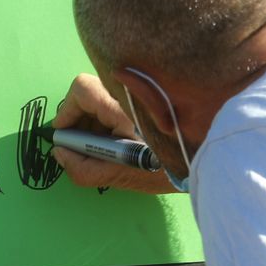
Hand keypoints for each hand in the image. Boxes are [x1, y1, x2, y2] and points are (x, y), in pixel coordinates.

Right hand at [51, 73, 177, 194]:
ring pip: (104, 96)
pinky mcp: (148, 96)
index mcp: (122, 106)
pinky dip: (112, 119)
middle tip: (83, 142)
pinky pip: (118, 99)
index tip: (64, 133)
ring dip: (96, 119)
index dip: (67, 112)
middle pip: (90, 92)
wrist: (204, 157)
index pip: (82, 90)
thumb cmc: (164, 168)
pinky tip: (121, 140)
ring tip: (105, 145)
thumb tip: (61, 153)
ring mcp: (140, 92)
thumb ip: (83, 169)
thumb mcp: (120, 175)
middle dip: (80, 117)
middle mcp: (129, 92)